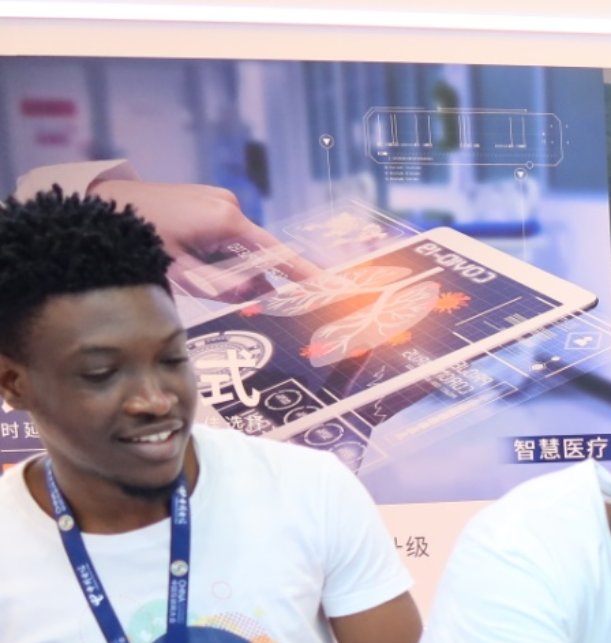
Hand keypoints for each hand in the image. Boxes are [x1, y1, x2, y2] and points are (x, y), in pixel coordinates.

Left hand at [92, 179, 321, 301]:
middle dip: (251, 277)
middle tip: (225, 292)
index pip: (278, 254)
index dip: (304, 274)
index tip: (330, 287)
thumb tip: (256, 293)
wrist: (100, 203)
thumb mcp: (178, 271)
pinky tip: (188, 255)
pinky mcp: (206, 201)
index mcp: (226, 220)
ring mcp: (218, 200)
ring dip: (228, 264)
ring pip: (240, 246)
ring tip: (189, 268)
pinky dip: (218, 252)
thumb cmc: (135, 236)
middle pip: (258, 252)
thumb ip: (221, 286)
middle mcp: (228, 205)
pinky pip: (226, 235)